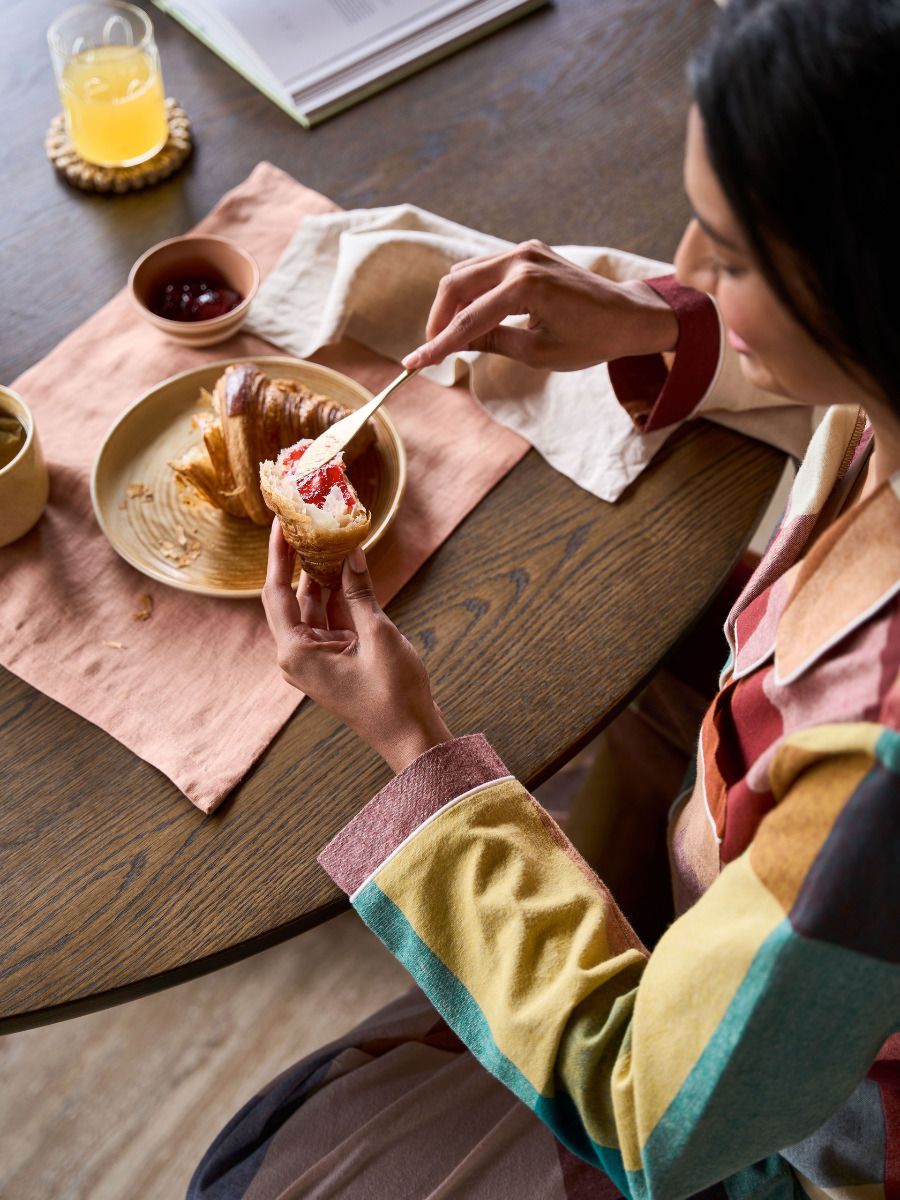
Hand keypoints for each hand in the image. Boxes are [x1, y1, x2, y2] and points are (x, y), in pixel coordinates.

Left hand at [262, 521, 452, 773]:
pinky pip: (330, 620)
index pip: (277, 592)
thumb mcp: (378, 635)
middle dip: (299, 560)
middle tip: (305, 522)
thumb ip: (360, 592)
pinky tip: (347, 567)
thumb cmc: (393, 694)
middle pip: (291, 596)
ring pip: (313, 606)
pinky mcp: (333, 660)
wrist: (410, 736)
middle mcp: (297, 655)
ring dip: (322, 575)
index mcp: (296, 652)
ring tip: (328, 536)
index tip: (278, 522)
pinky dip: (338, 595)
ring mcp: (315, 658)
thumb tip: (351, 552)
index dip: (278, 555)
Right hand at [402, 240, 677, 371]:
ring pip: (467, 272)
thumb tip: (455, 342)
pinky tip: (473, 317)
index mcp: (526, 288)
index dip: (438, 345)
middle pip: (456, 284)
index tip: (414, 363)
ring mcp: (525, 250)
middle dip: (439, 317)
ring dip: (453, 304)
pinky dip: (473, 292)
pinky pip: (486, 268)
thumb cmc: (592, 340)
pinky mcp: (530, 251)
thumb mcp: (538, 353)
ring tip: (451, 336)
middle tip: (433, 348)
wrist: (629, 315)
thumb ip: (493, 342)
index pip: (468, 320)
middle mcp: (521, 260)